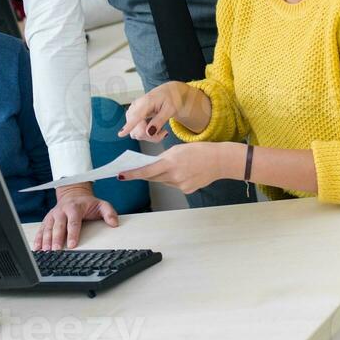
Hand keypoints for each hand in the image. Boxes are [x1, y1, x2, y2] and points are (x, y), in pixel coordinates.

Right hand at [33, 185, 117, 250]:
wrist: (73, 193)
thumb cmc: (87, 203)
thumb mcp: (101, 204)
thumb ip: (109, 213)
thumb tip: (114, 223)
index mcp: (74, 208)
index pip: (73, 222)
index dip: (73, 234)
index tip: (72, 244)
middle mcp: (62, 211)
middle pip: (58, 226)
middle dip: (57, 238)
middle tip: (56, 250)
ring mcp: (53, 215)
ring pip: (48, 228)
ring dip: (46, 240)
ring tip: (46, 251)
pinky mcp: (47, 219)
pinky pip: (41, 229)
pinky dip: (38, 238)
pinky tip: (37, 248)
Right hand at [119, 81, 198, 142]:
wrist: (169, 92)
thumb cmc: (170, 98)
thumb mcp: (170, 109)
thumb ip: (159, 120)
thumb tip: (149, 132)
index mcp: (146, 102)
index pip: (136, 116)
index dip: (129, 126)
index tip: (121, 133)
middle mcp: (136, 107)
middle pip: (136, 130)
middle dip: (150, 136)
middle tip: (165, 132)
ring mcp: (133, 113)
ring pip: (135, 134)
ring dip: (149, 137)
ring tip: (162, 130)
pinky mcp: (133, 118)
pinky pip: (136, 132)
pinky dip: (147, 134)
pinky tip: (156, 129)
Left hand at [120, 143, 238, 194]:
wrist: (219, 161)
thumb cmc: (200, 151)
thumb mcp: (178, 149)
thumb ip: (164, 158)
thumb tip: (152, 165)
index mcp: (171, 162)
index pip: (147, 170)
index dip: (132, 174)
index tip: (120, 175)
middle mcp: (174, 176)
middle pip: (153, 177)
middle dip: (145, 173)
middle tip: (135, 170)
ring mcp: (181, 185)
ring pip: (164, 181)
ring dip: (163, 175)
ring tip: (175, 165)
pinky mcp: (187, 190)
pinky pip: (174, 185)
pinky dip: (175, 179)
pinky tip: (185, 172)